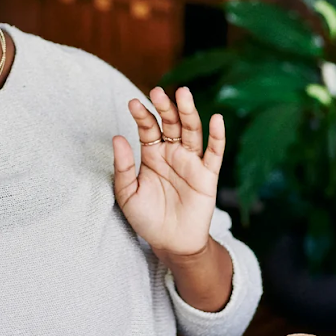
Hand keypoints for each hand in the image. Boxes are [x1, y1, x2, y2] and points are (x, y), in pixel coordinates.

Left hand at [112, 86, 224, 259]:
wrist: (171, 243)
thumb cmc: (147, 218)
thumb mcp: (127, 194)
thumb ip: (123, 167)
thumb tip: (117, 137)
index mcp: (152, 154)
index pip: (148, 128)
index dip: (142, 115)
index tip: (132, 103)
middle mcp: (173, 153)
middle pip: (171, 123)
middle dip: (165, 107)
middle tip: (157, 92)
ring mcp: (191, 162)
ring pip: (192, 131)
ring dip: (188, 112)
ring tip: (182, 94)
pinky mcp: (208, 175)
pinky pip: (215, 153)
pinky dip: (217, 136)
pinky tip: (216, 119)